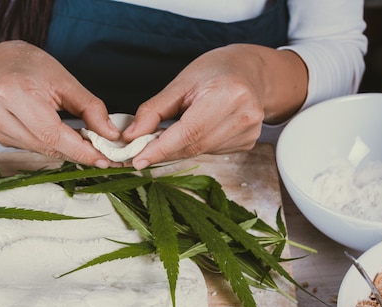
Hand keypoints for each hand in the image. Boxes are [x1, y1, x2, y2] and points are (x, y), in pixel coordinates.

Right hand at [0, 40, 120, 166]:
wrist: (1, 63)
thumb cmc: (33, 67)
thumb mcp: (66, 81)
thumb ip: (91, 108)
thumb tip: (111, 135)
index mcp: (13, 92)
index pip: (52, 133)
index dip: (81, 150)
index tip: (105, 159)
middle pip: (47, 145)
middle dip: (78, 153)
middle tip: (104, 155)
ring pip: (41, 151)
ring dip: (67, 151)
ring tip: (87, 145)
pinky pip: (33, 148)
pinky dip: (53, 147)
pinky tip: (65, 140)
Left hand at [122, 44, 307, 169]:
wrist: (250, 72)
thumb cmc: (215, 71)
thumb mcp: (181, 83)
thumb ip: (154, 110)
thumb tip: (131, 135)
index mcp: (229, 94)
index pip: (189, 131)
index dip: (161, 148)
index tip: (138, 160)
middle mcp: (244, 115)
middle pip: (194, 145)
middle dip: (164, 151)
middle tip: (141, 152)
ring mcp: (249, 132)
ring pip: (201, 152)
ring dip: (179, 148)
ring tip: (172, 132)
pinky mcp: (248, 142)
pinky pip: (212, 151)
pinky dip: (196, 145)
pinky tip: (198, 129)